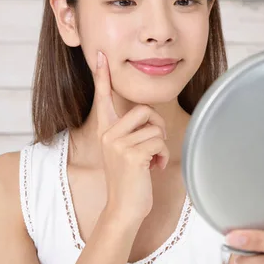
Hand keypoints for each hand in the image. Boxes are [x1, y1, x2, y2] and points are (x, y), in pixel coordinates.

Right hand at [93, 50, 169, 223]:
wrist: (124, 208)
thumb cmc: (129, 178)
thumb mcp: (125, 151)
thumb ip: (130, 132)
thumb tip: (150, 116)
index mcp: (106, 130)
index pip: (103, 97)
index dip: (102, 75)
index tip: (100, 55)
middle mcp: (108, 133)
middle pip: (144, 110)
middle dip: (158, 125)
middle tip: (155, 143)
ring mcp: (118, 144)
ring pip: (155, 128)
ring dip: (161, 145)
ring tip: (152, 160)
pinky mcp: (131, 154)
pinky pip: (159, 142)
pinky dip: (162, 156)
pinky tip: (154, 168)